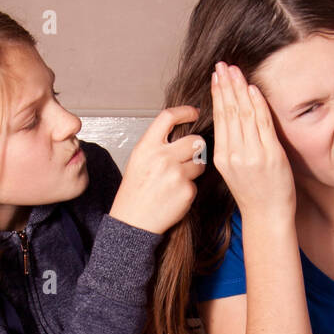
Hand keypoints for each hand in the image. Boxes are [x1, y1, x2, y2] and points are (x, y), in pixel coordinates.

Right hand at [109, 105, 204, 235]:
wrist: (133, 221)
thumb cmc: (135, 191)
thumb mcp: (139, 160)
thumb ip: (157, 144)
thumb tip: (179, 131)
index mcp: (147, 147)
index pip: (168, 117)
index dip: (185, 111)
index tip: (194, 112)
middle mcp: (162, 158)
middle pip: (195, 140)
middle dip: (197, 147)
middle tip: (190, 155)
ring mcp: (176, 175)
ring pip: (200, 163)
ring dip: (194, 169)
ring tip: (177, 179)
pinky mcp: (187, 191)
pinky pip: (196, 183)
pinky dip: (189, 188)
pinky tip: (174, 195)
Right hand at [211, 62, 295, 220]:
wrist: (267, 216)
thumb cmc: (253, 194)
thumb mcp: (233, 170)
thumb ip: (231, 146)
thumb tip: (231, 118)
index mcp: (223, 157)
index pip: (220, 118)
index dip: (218, 94)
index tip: (216, 76)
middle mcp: (235, 154)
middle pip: (229, 112)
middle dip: (226, 85)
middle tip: (222, 65)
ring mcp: (253, 154)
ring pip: (244, 114)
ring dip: (239, 88)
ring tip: (235, 70)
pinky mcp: (271, 155)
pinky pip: (263, 123)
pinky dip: (258, 104)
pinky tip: (252, 89)